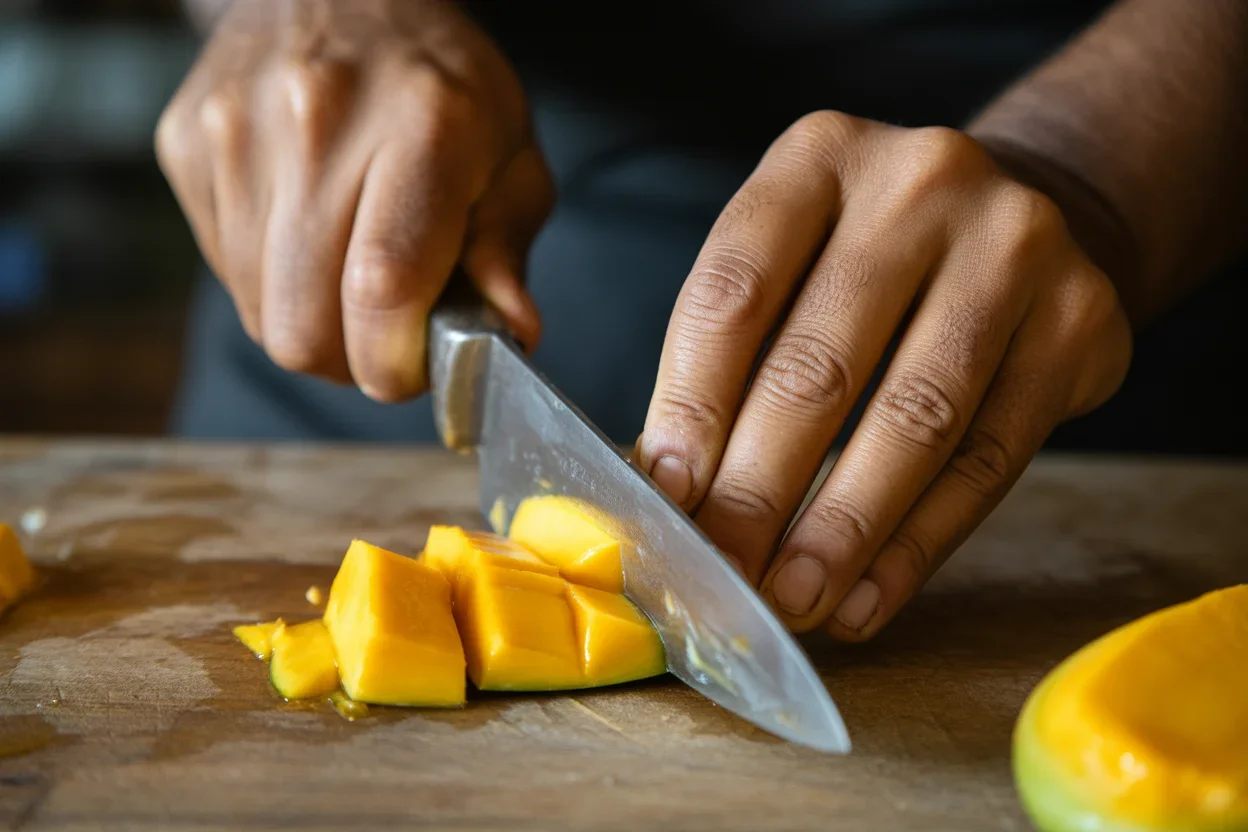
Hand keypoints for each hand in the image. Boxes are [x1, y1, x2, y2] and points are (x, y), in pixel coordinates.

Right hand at [156, 0, 552, 399]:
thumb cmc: (442, 86)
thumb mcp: (510, 155)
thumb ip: (507, 248)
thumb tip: (511, 334)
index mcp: (423, 124)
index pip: (383, 289)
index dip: (395, 362)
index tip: (413, 366)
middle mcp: (318, 121)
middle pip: (303, 327)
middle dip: (351, 360)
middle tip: (385, 333)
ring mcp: (237, 130)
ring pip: (259, 313)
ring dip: (311, 324)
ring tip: (349, 275)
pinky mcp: (186, 144)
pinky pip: (225, 271)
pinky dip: (270, 281)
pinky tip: (305, 235)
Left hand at [639, 112, 1131, 639]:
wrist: (1025, 221)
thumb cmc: (869, 260)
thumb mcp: (793, 262)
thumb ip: (734, 354)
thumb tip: (672, 488)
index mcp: (818, 158)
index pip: (733, 296)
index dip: (690, 408)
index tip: (667, 499)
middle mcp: (921, 184)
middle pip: (820, 364)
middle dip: (758, 490)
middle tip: (724, 572)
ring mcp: (1015, 246)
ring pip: (915, 419)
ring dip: (842, 531)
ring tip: (794, 599)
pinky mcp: (1082, 321)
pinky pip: (989, 459)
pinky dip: (919, 544)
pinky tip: (867, 597)